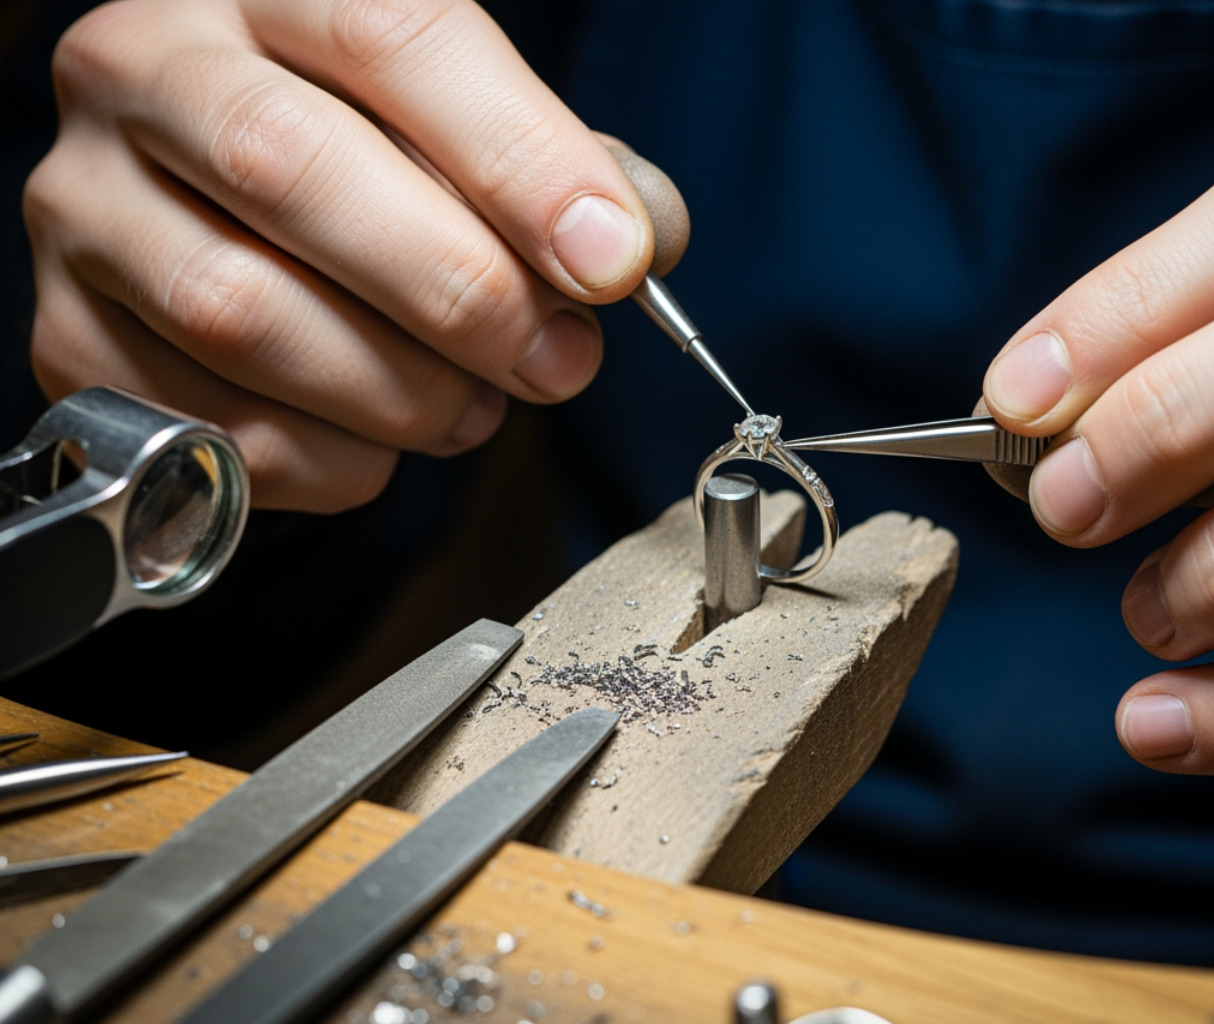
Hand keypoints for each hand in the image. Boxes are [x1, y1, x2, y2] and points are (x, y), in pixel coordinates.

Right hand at [25, 0, 658, 509]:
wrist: (220, 206)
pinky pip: (210, 424)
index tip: (612, 262)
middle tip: (557, 360)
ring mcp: (85, 205)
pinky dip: (330, 459)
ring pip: (242, 311)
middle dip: (460, 292)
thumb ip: (561, 170)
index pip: (393, 38)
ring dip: (400, 390)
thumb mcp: (469, 128)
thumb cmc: (372, 161)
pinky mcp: (67, 335)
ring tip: (475, 406)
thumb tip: (636, 247)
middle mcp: (145, 72)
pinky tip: (382, 439)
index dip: (519, 161)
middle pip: (296, 171)